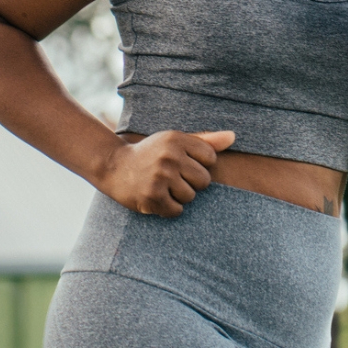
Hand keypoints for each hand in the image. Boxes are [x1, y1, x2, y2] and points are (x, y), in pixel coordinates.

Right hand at [98, 130, 234, 216]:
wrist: (113, 166)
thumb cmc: (151, 153)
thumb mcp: (174, 141)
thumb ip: (205, 140)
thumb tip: (233, 137)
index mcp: (176, 139)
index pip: (211, 159)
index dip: (199, 165)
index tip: (182, 163)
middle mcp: (169, 156)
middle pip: (204, 181)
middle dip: (191, 183)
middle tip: (171, 177)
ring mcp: (160, 177)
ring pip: (190, 197)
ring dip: (178, 196)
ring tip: (162, 186)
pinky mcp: (152, 196)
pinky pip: (177, 210)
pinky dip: (169, 208)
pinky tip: (156, 197)